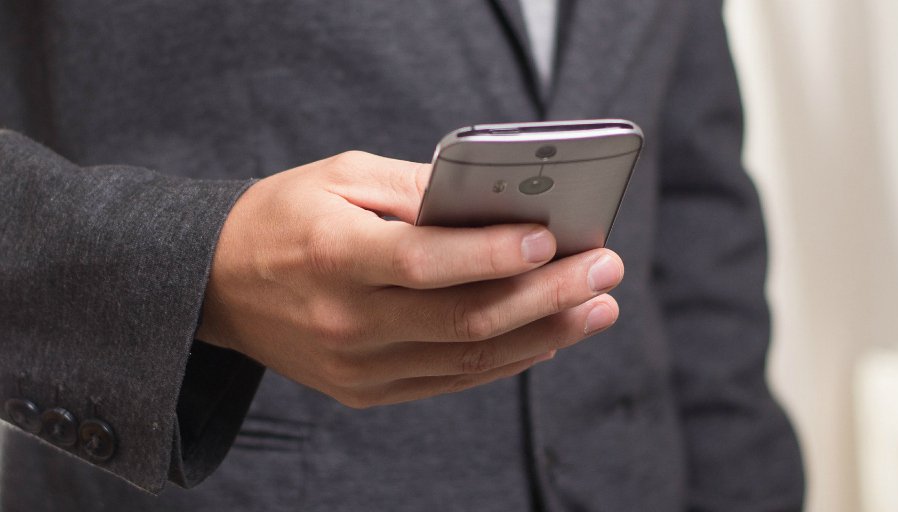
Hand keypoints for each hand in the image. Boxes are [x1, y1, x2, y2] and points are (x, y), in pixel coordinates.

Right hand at [196, 151, 622, 407]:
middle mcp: (346, 321)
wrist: (217, 285)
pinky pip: (452, 381)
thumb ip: (417, 190)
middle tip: (605, 270)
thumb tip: (496, 203)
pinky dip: (507, 359)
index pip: (423, 262)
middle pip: (463, 319)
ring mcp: (358, 367)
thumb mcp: (340, 176)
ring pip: (469, 359)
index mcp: (332, 255)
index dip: (492, 254)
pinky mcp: (367, 390)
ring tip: (597, 307)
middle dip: (547, 295)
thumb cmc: (284, 216)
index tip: (553, 239)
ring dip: (544, 333)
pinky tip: (549, 336)